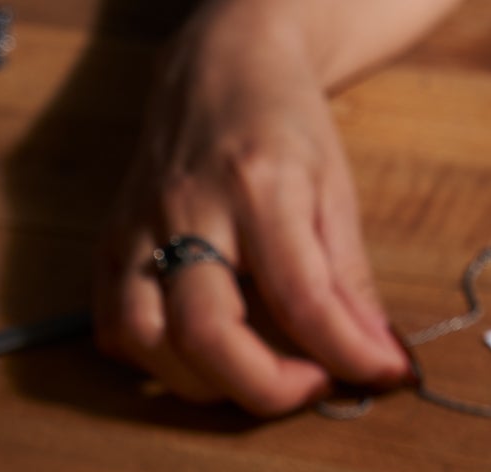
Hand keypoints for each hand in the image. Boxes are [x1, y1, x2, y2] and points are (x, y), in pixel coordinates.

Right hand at [96, 0, 442, 413]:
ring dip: (202, 381)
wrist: (217, 65)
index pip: (300, 295)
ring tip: (249, 372)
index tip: (379, 375)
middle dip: (263, 386)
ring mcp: (140, 226)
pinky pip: (114, 326)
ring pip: (146, 337)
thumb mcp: (334, 188)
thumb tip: (378, 359)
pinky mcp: (111, 241)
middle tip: (307, 386)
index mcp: (259, 184)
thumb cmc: (282, 124)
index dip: (345, 353)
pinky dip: (153, 359)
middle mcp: (189, 207)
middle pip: (206, 330)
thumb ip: (350, 279)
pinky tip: (194, 352)